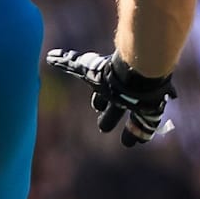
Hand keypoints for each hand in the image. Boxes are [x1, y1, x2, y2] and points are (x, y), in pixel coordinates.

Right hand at [46, 49, 176, 146]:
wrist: (135, 74)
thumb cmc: (108, 73)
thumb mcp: (83, 68)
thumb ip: (66, 62)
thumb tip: (49, 55)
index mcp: (106, 87)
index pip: (101, 97)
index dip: (98, 102)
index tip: (96, 107)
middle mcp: (123, 95)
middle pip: (115, 108)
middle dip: (109, 117)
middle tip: (103, 128)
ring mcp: (137, 103)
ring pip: (132, 118)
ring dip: (129, 130)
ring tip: (128, 143)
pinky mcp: (150, 112)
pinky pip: (147, 125)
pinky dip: (142, 132)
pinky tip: (140, 140)